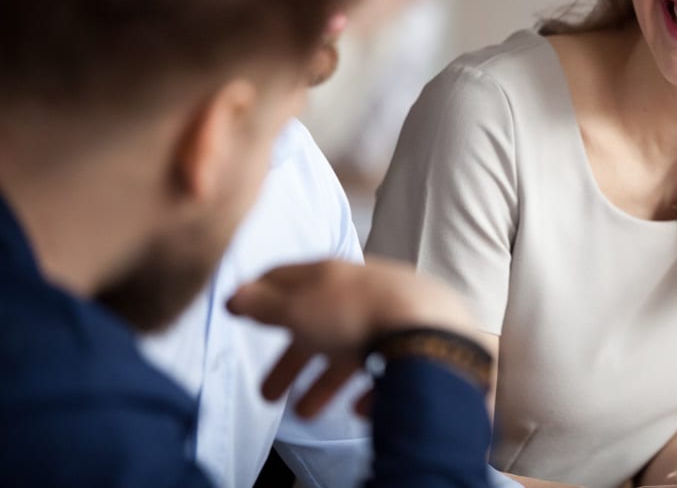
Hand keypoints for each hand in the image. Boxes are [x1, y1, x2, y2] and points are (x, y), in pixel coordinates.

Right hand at [226, 259, 476, 416]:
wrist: (427, 331)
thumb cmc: (354, 314)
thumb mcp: (297, 308)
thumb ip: (264, 305)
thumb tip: (234, 295)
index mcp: (332, 275)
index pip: (288, 277)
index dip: (262, 292)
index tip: (243, 308)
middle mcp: (363, 291)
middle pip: (318, 325)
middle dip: (290, 361)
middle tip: (267, 394)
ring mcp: (392, 317)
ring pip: (352, 352)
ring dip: (325, 384)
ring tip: (306, 415)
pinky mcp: (416, 345)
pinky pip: (387, 371)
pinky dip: (369, 390)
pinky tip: (361, 408)